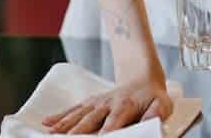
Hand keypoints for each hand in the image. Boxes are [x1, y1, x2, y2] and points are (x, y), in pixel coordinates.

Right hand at [42, 74, 172, 133]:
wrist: (142, 78)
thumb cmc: (153, 97)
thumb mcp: (163, 104)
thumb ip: (156, 113)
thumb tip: (152, 122)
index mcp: (125, 106)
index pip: (113, 122)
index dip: (105, 132)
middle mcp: (107, 104)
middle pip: (90, 119)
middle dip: (77, 131)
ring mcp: (96, 103)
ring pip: (77, 114)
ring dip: (64, 124)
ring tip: (50, 134)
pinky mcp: (89, 103)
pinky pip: (72, 109)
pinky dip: (59, 116)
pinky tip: (46, 123)